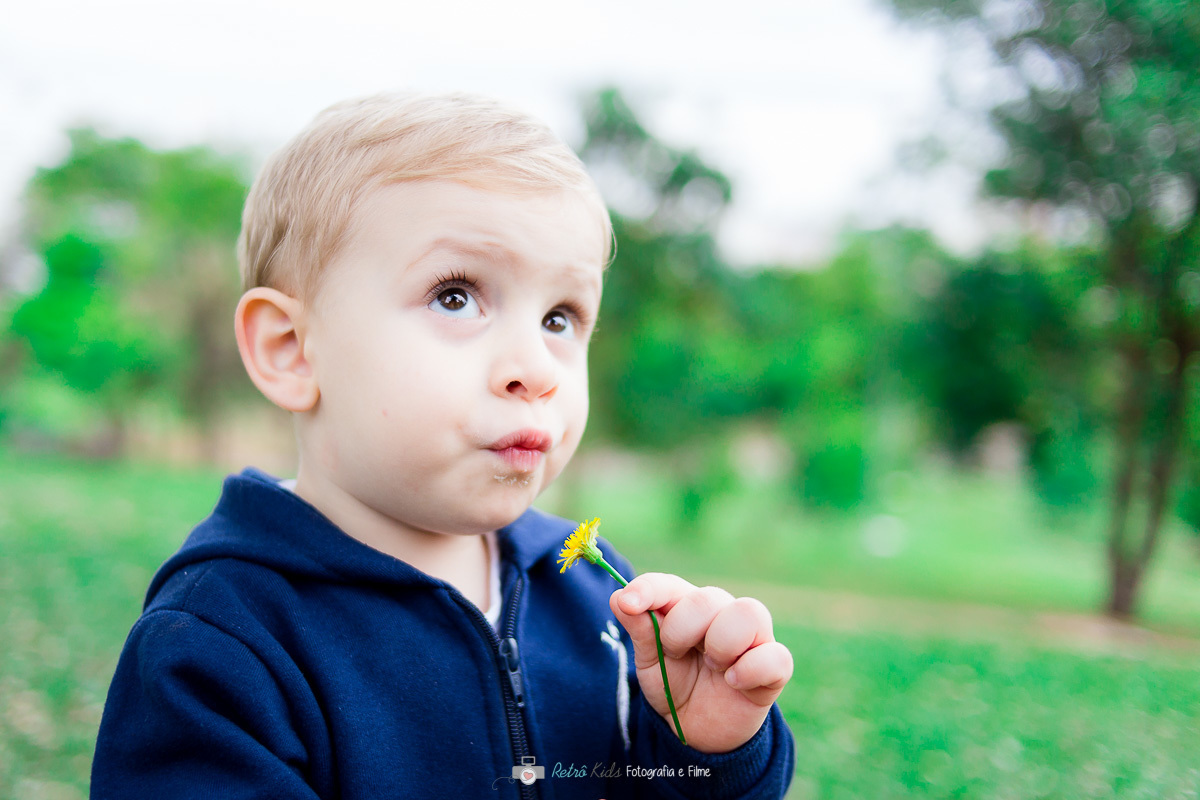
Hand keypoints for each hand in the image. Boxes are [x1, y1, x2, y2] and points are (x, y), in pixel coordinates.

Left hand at [609, 573, 792, 753]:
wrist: (699, 730)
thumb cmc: (675, 684)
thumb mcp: (649, 662)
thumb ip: (639, 630)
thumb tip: (619, 597)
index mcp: (686, 606)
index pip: (668, 585)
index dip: (648, 589)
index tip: (628, 603)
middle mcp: (722, 613)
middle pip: (708, 597)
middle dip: (682, 629)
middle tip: (676, 654)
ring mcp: (752, 637)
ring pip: (748, 612)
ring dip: (721, 643)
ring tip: (713, 667)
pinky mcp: (774, 666)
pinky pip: (776, 655)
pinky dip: (750, 669)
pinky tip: (733, 681)